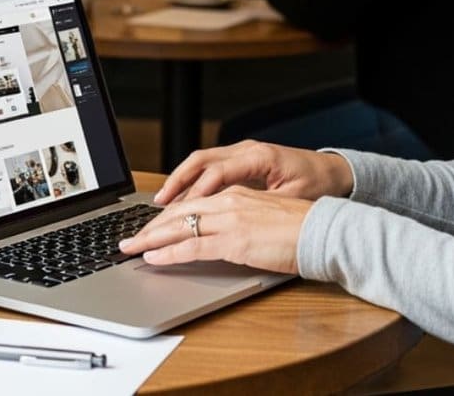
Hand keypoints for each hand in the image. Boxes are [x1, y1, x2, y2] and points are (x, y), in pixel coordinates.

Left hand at [118, 185, 312, 272]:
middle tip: (128, 239)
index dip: (166, 217)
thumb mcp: (266, 217)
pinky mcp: (235, 241)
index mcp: (236, 194)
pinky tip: (153, 260)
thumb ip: (242, 220)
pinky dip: (168, 254)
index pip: (191, 203)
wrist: (325, 231)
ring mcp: (230, 220)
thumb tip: (225, 234)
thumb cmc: (302, 229)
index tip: (149, 227)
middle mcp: (229, 201)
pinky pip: (192, 247)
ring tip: (131, 249)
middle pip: (178, 213)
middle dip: (149, 227)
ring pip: (179, 228)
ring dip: (150, 240)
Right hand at [153, 139, 353, 205]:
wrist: (334, 172)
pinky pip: (208, 168)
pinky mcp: (240, 161)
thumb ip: (262, 209)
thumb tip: (236, 226)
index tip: (179, 212)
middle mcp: (245, 150)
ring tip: (159, 205)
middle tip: (156, 207)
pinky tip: (181, 201)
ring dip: (179, 183)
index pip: (216, 172)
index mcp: (258, 157)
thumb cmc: (317, 185)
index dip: (195, 193)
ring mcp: (241, 153)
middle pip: (199, 162)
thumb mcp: (292, 200)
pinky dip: (191, 183)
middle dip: (175, 185)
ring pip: (199, 163)